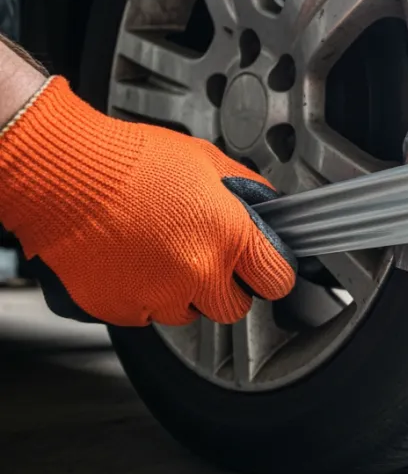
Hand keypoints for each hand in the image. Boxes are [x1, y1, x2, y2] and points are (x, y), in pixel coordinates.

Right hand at [0, 77, 295, 325]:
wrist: (63, 172)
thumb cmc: (130, 159)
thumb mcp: (207, 161)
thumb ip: (247, 191)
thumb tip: (268, 209)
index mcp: (228, 237)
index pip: (278, 280)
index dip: (272, 271)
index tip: (264, 266)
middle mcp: (197, 274)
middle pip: (235, 307)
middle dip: (227, 286)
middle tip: (209, 256)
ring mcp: (158, 296)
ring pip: (191, 314)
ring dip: (185, 292)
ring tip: (162, 252)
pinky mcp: (123, 309)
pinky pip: (149, 314)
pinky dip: (146, 295)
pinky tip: (135, 260)